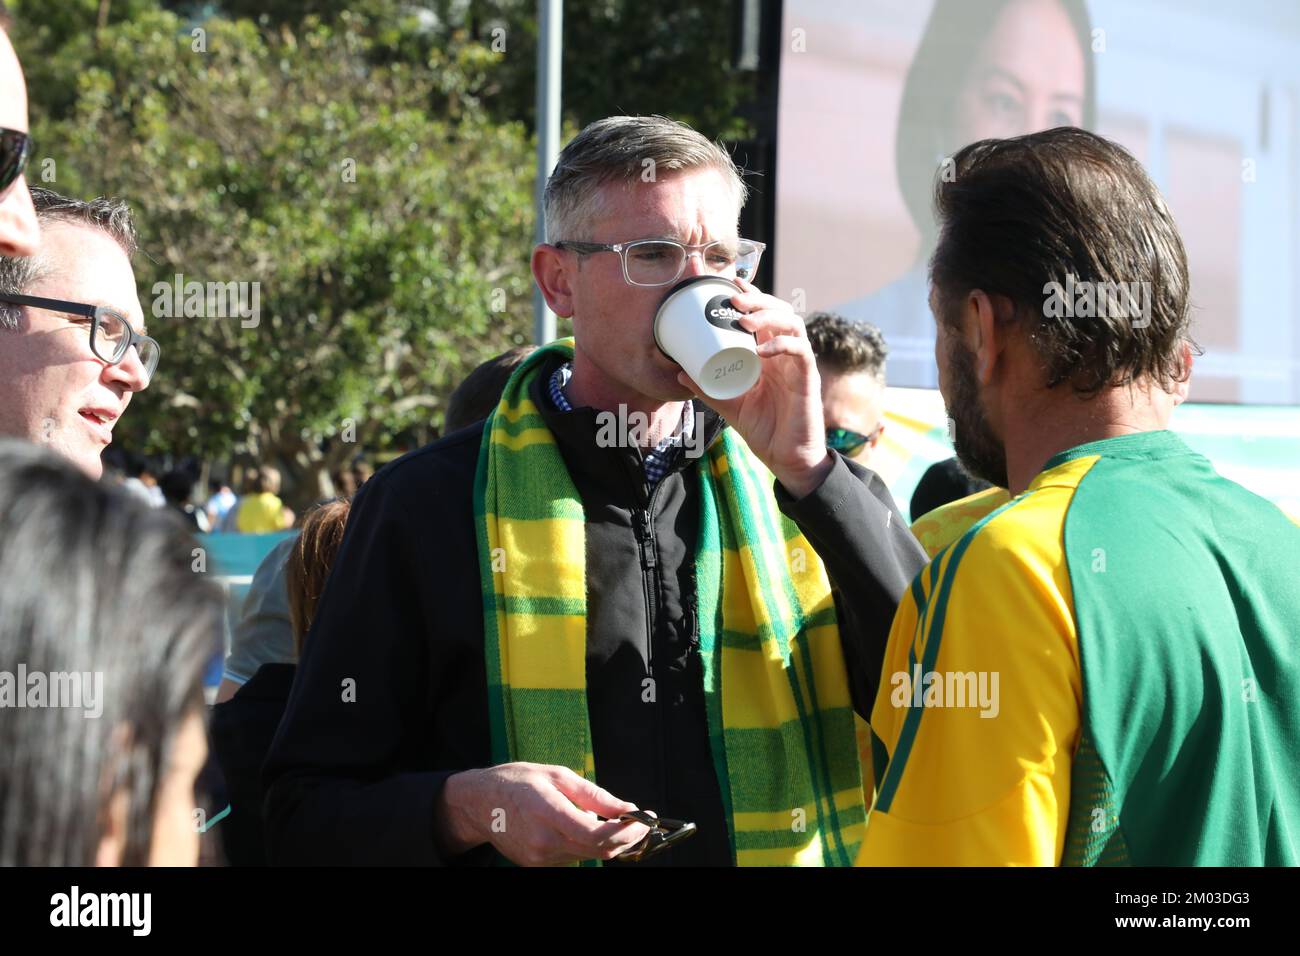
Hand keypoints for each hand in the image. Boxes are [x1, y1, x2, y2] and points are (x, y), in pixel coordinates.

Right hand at [435, 762, 649, 865]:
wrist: (480, 804)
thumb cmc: (518, 782)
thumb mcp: (558, 776)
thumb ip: (595, 796)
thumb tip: (627, 809)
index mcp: (548, 812)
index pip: (596, 834)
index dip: (626, 831)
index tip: (645, 820)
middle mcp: (544, 841)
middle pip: (598, 850)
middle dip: (625, 838)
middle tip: (639, 822)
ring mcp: (540, 858)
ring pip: (588, 854)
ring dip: (605, 840)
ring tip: (602, 817)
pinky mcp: (538, 865)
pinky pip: (573, 856)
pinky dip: (586, 844)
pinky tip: (580, 826)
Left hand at [678, 278, 832, 497]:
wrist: (786, 459)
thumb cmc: (763, 429)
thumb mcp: (729, 405)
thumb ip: (707, 388)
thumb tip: (678, 371)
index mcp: (769, 354)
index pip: (764, 315)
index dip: (751, 296)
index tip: (730, 282)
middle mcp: (785, 353)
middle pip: (780, 310)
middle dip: (758, 299)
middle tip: (733, 298)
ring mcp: (798, 364)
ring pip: (793, 323)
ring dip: (769, 316)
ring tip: (745, 320)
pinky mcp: (808, 379)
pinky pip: (800, 352)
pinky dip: (782, 345)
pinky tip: (763, 350)